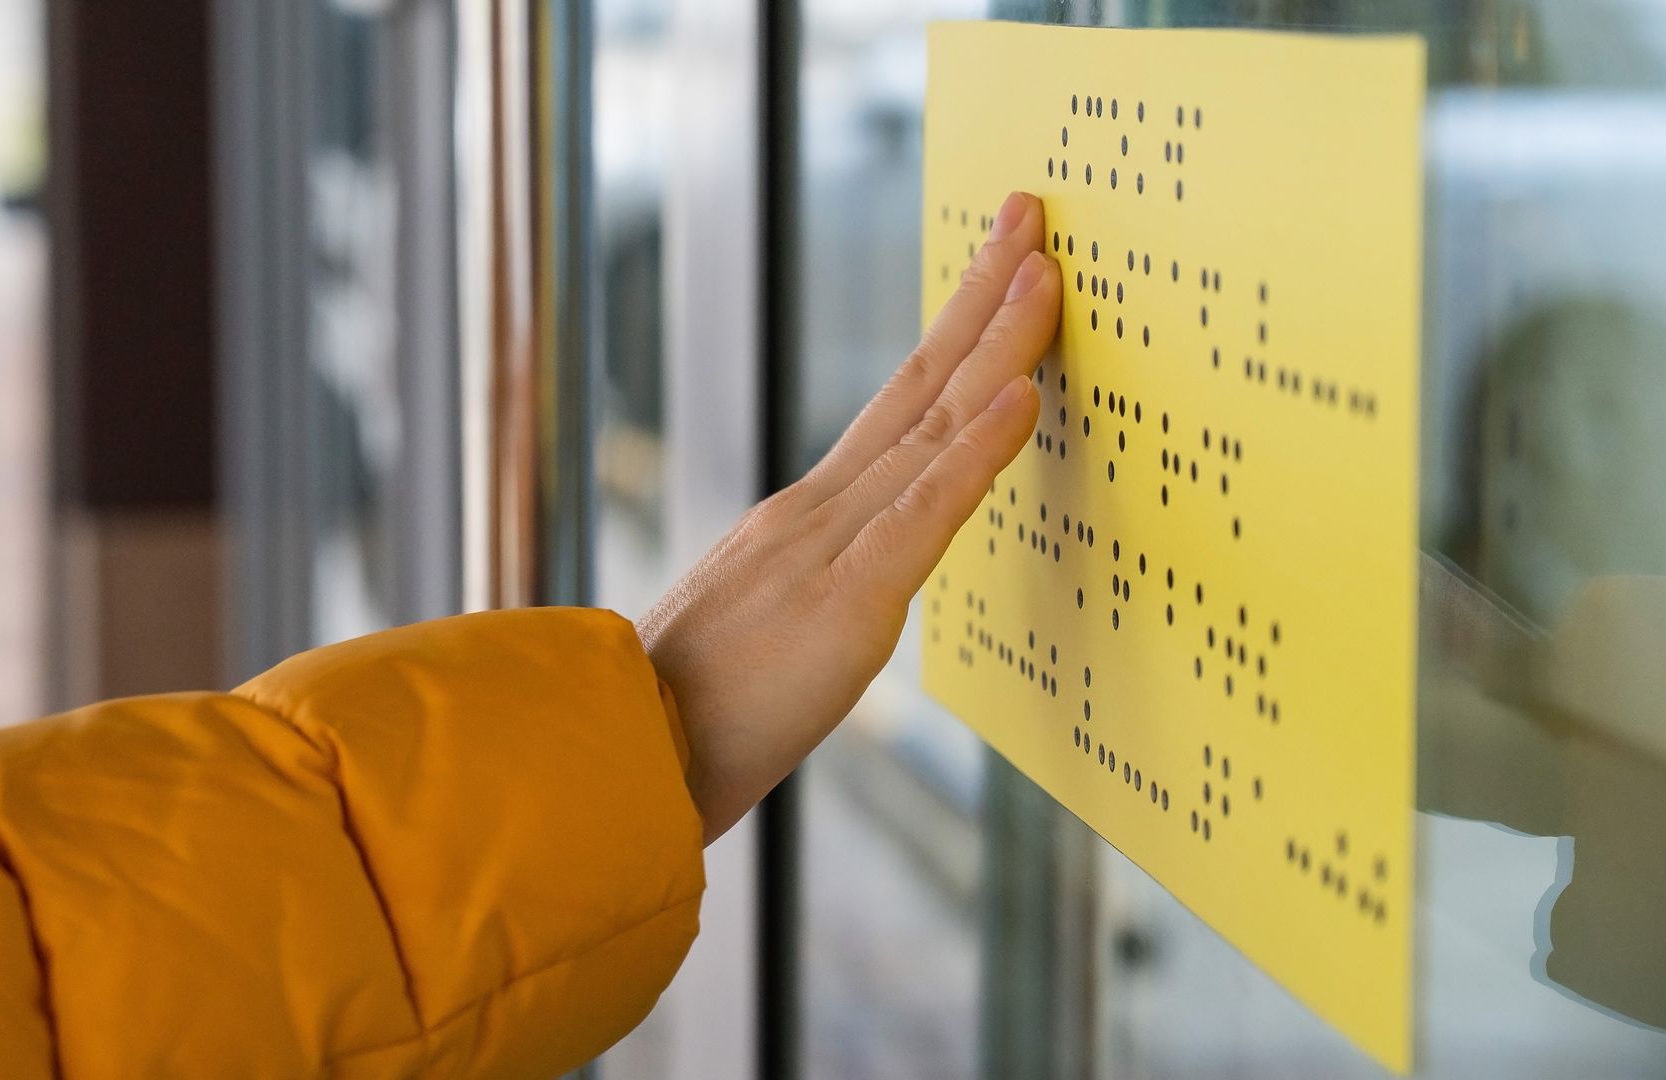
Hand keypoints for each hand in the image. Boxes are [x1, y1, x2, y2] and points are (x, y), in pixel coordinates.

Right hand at [639, 191, 1059, 842]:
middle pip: (917, 386)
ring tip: (1046, 274)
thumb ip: (816, 588)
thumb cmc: (688, 716)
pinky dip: (976, 453)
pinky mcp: (844, 603)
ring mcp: (828, 548)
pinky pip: (920, 517)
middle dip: (982, 298)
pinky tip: (1022, 398)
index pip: (897, 407)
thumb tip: (859, 576)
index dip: (954, 334)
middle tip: (1031, 215)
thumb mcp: (767, 632)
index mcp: (804, 519)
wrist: (619, 764)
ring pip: (929, 429)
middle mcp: (817, 511)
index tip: (997, 269)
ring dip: (996, 346)